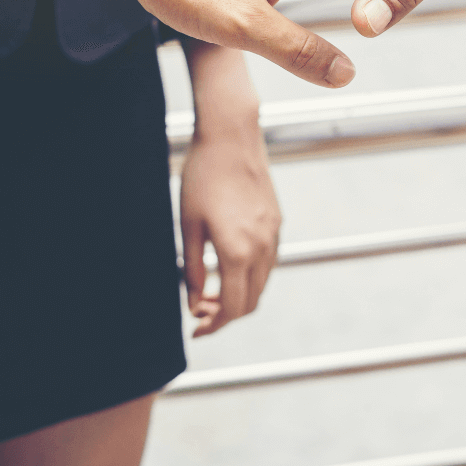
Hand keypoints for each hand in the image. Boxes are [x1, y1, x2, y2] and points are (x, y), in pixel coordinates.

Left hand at [180, 44, 280, 336]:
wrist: (231, 137)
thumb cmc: (202, 177)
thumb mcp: (188, 226)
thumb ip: (192, 270)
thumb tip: (195, 302)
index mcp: (237, 251)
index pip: (232, 308)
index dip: (214, 325)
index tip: (196, 328)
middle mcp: (262, 247)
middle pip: (251, 302)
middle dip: (226, 315)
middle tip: (201, 312)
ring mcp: (273, 233)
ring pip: (263, 283)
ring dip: (241, 296)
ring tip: (212, 292)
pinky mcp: (276, 220)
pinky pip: (269, 261)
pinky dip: (252, 276)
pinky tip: (230, 266)